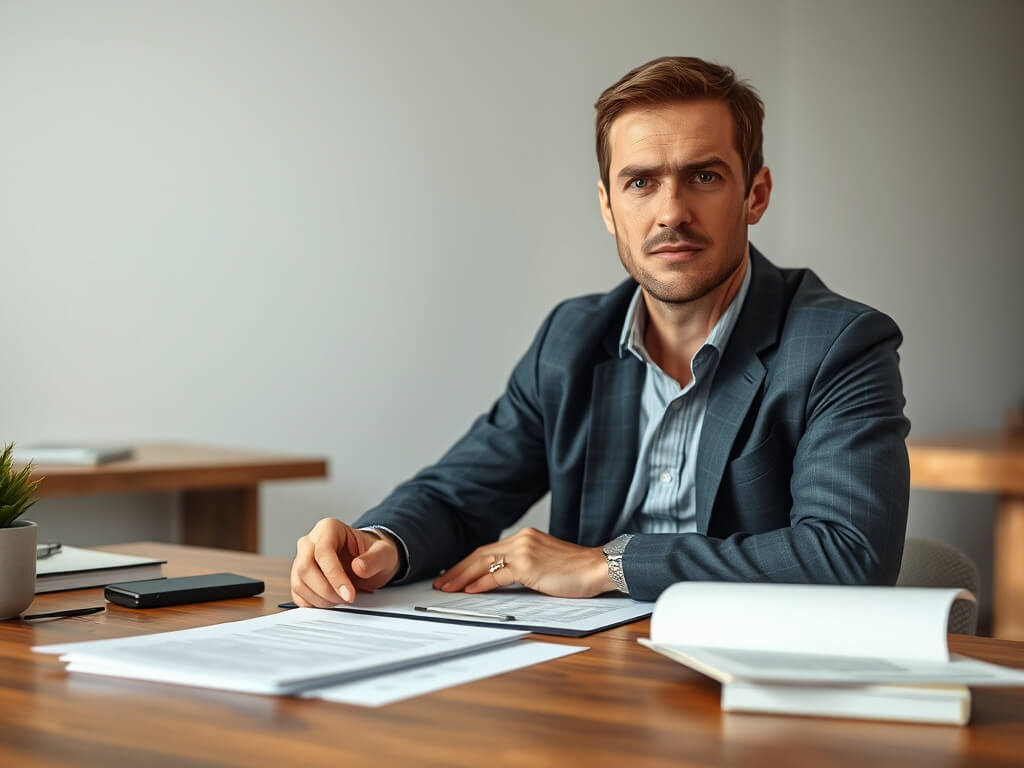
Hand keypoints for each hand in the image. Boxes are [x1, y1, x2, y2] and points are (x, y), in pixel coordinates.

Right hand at [290, 518, 399, 606]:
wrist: (368, 561)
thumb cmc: (373, 554)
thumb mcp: (384, 553)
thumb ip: (375, 559)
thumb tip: (358, 567)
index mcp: (329, 528)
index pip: (323, 552)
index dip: (335, 576)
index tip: (349, 594)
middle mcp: (310, 541)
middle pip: (305, 568)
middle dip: (326, 590)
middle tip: (347, 599)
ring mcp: (301, 559)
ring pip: (298, 583)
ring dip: (320, 599)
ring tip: (341, 600)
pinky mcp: (299, 576)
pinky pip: (297, 593)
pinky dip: (312, 603)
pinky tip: (330, 602)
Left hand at [432, 527, 613, 597]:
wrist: (598, 567)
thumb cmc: (576, 570)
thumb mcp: (545, 563)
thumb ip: (524, 566)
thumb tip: (501, 581)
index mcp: (525, 538)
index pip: (488, 550)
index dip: (467, 563)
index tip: (453, 574)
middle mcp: (522, 539)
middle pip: (480, 554)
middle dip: (457, 570)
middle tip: (441, 582)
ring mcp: (524, 551)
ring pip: (484, 563)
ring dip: (462, 577)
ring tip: (447, 588)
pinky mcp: (529, 565)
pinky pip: (498, 575)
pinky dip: (481, 583)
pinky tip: (470, 590)